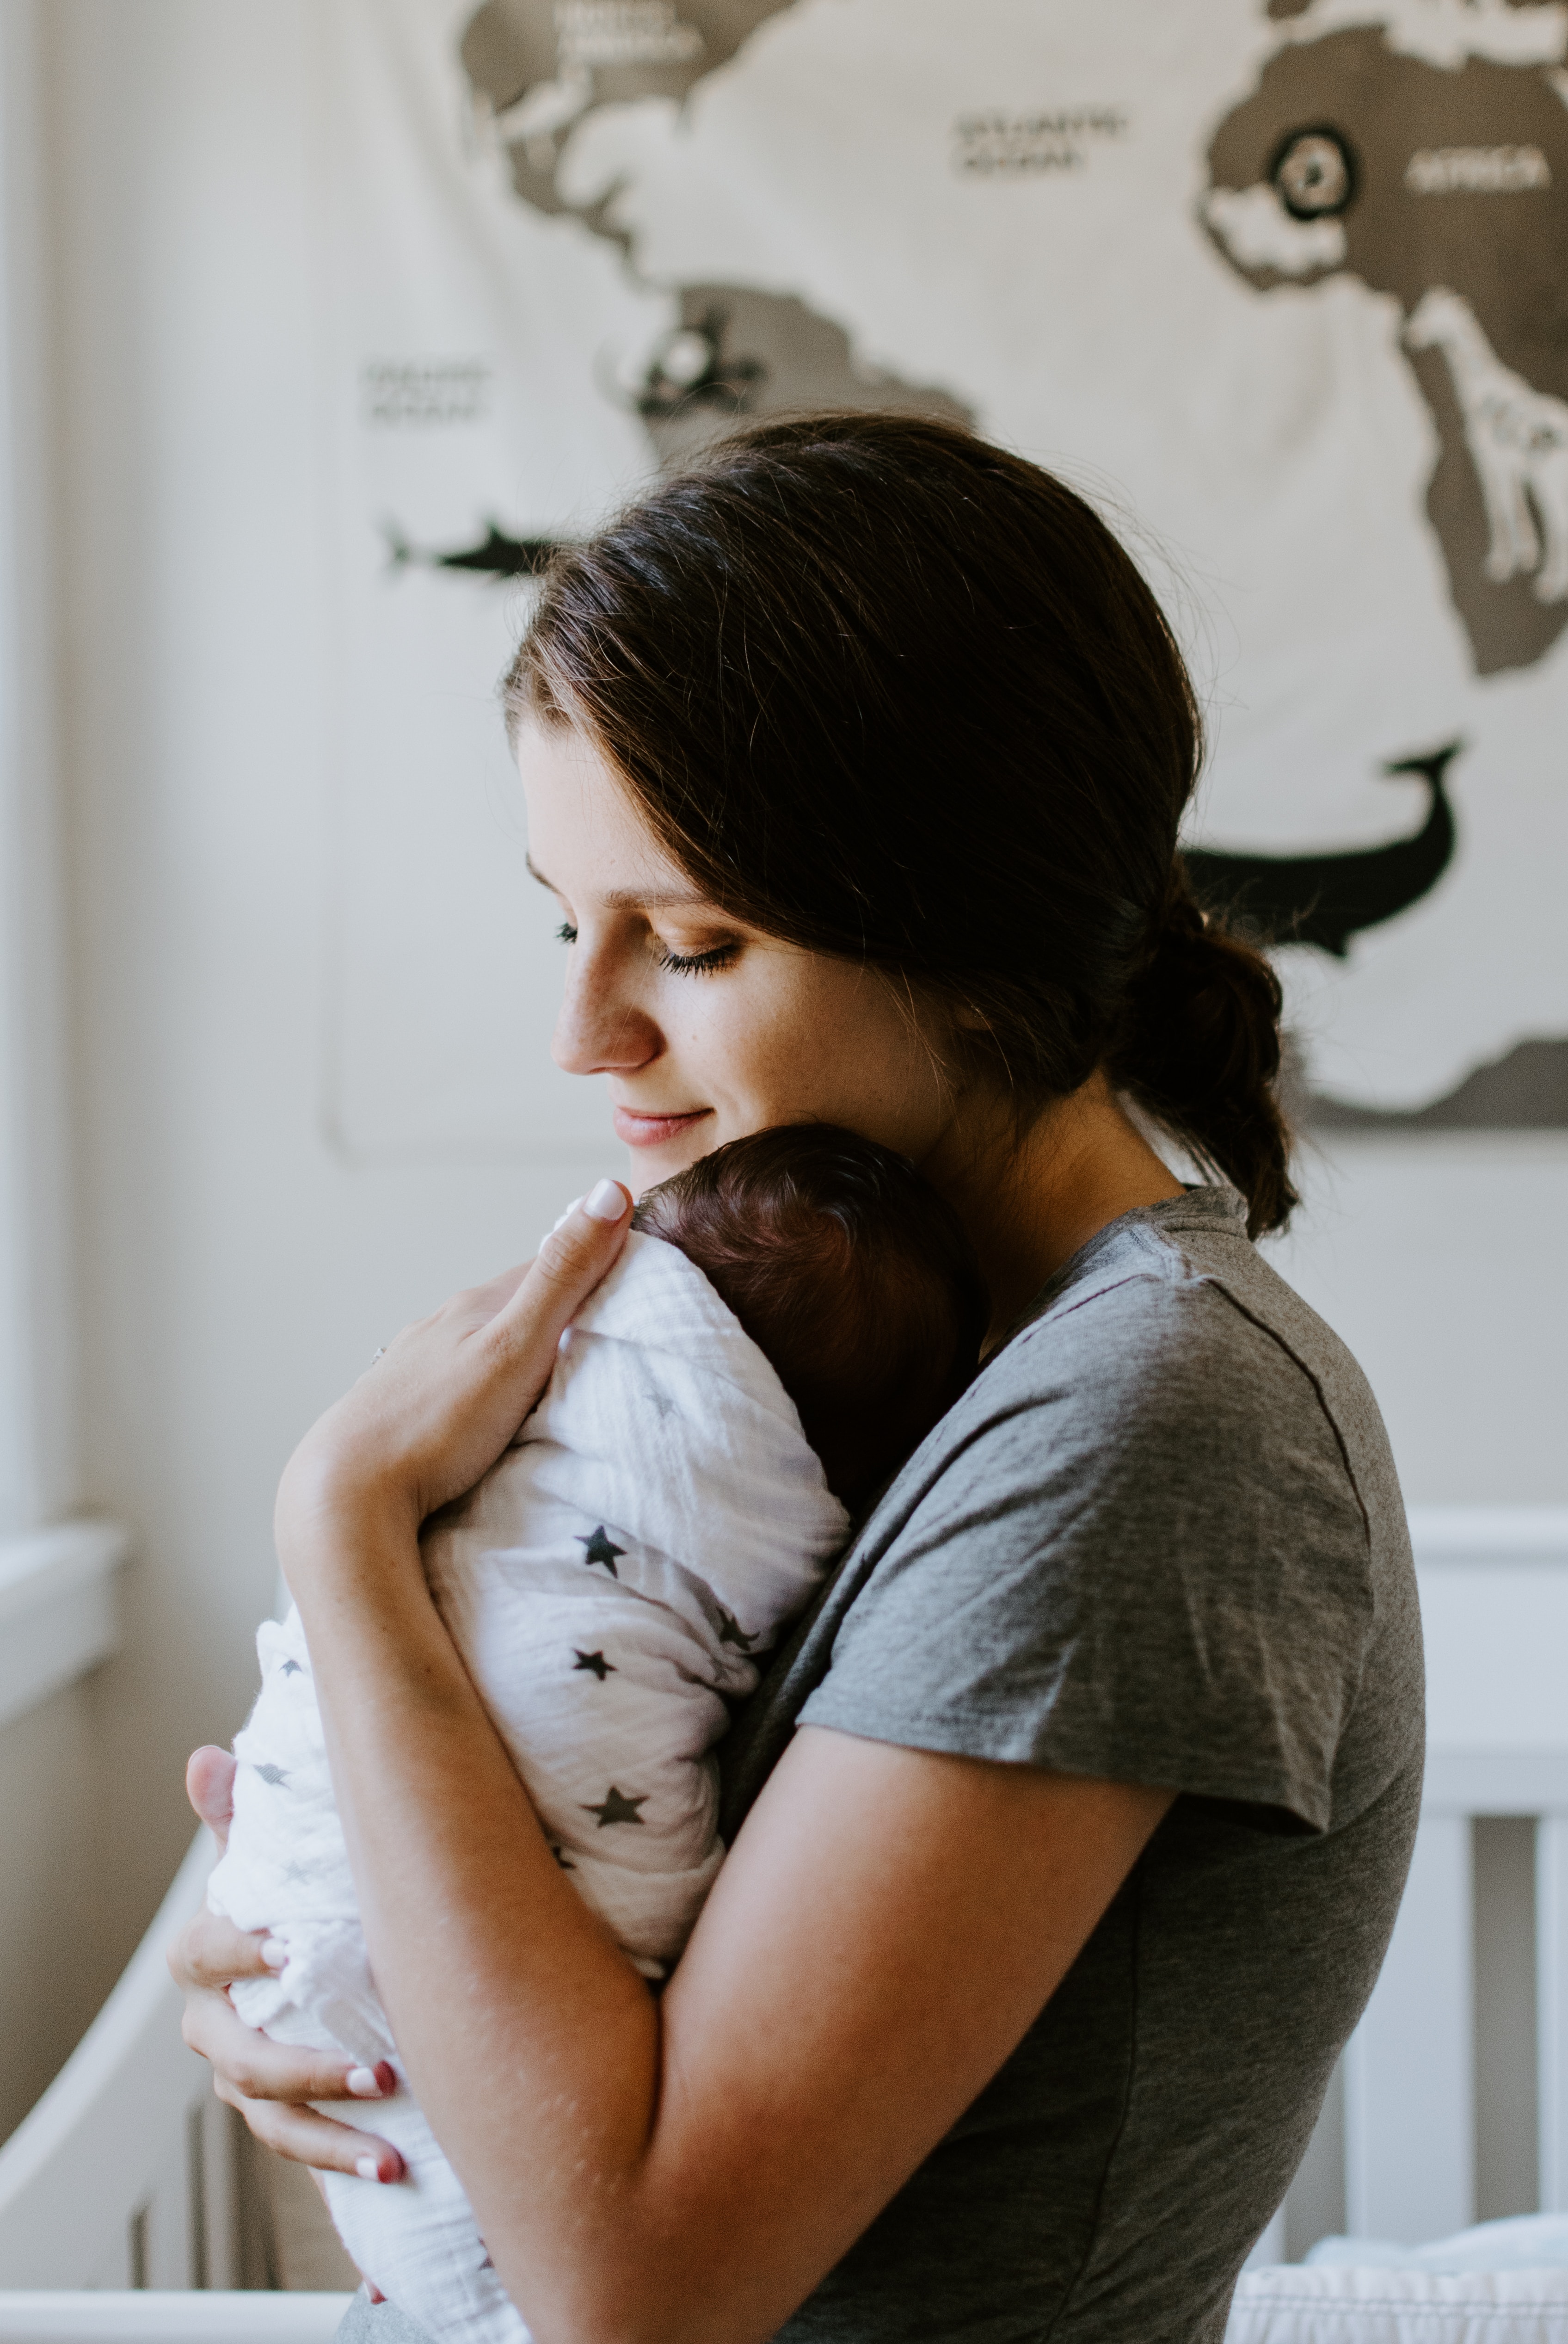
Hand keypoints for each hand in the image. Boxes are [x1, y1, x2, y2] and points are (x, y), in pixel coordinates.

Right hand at [170, 1745, 403, 2183]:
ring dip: (330, 2137)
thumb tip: (208, 1758)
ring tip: (391, 2152)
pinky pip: (300, 2146)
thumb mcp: (268, 1852)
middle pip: (241, 2059)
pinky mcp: (280, 2112)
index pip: (205, 1954)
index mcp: (207, 1956)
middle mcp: (216, 2024)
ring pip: (272, 2119)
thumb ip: (241, 1813)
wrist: (303, 1952)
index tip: (287, 1948)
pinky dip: (340, 2161)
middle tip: (381, 2070)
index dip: (239, 1950)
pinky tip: (394, 2170)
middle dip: (307, 2070)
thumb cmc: (287, 1893)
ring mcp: (244, 2076)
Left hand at [275, 1180, 632, 1560]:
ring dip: (518, 1349)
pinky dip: (483, 1384)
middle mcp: (441, 1325)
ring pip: (481, 1342)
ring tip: (552, 1377)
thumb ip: (563, 1277)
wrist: (345, 1493)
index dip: (594, 1266)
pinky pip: (455, 1381)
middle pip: (514, 1305)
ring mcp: (415, 1365)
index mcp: (475, 1306)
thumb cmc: (435, 1426)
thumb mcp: (516, 1347)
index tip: (636, 1280)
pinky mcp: (399, 1406)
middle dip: (557, 1311)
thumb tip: (608, 1191)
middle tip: (606, 1335)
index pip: (548, 1267)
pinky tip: (487, 1410)